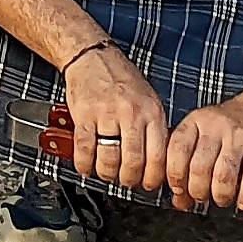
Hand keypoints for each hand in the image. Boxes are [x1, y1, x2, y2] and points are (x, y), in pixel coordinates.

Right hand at [59, 40, 168, 194]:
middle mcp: (132, 113)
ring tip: (106, 173)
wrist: (93, 56)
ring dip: (107, 173)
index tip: (148, 184)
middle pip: (134, 162)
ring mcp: (107, 114)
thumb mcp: (149, 100)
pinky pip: (85, 149)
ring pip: (109, 159)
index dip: (152, 178)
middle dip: (129, 180)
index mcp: (152, 112)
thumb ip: (154, 130)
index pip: (158, 157)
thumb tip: (156, 164)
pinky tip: (86, 165)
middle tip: (125, 181)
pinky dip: (84, 164)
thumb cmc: (122, 79)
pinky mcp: (84, 114)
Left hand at [166, 87, 242, 214]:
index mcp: (195, 122)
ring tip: (221, 199)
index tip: (178, 190)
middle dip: (198, 191)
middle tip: (201, 198)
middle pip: (199, 167)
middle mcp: (215, 126)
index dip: (174, 174)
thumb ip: (187, 164)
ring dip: (221, 195)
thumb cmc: (227, 125)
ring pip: (223, 174)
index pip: (177, 149)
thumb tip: (179, 200)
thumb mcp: (202, 134)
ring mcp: (238, 135)